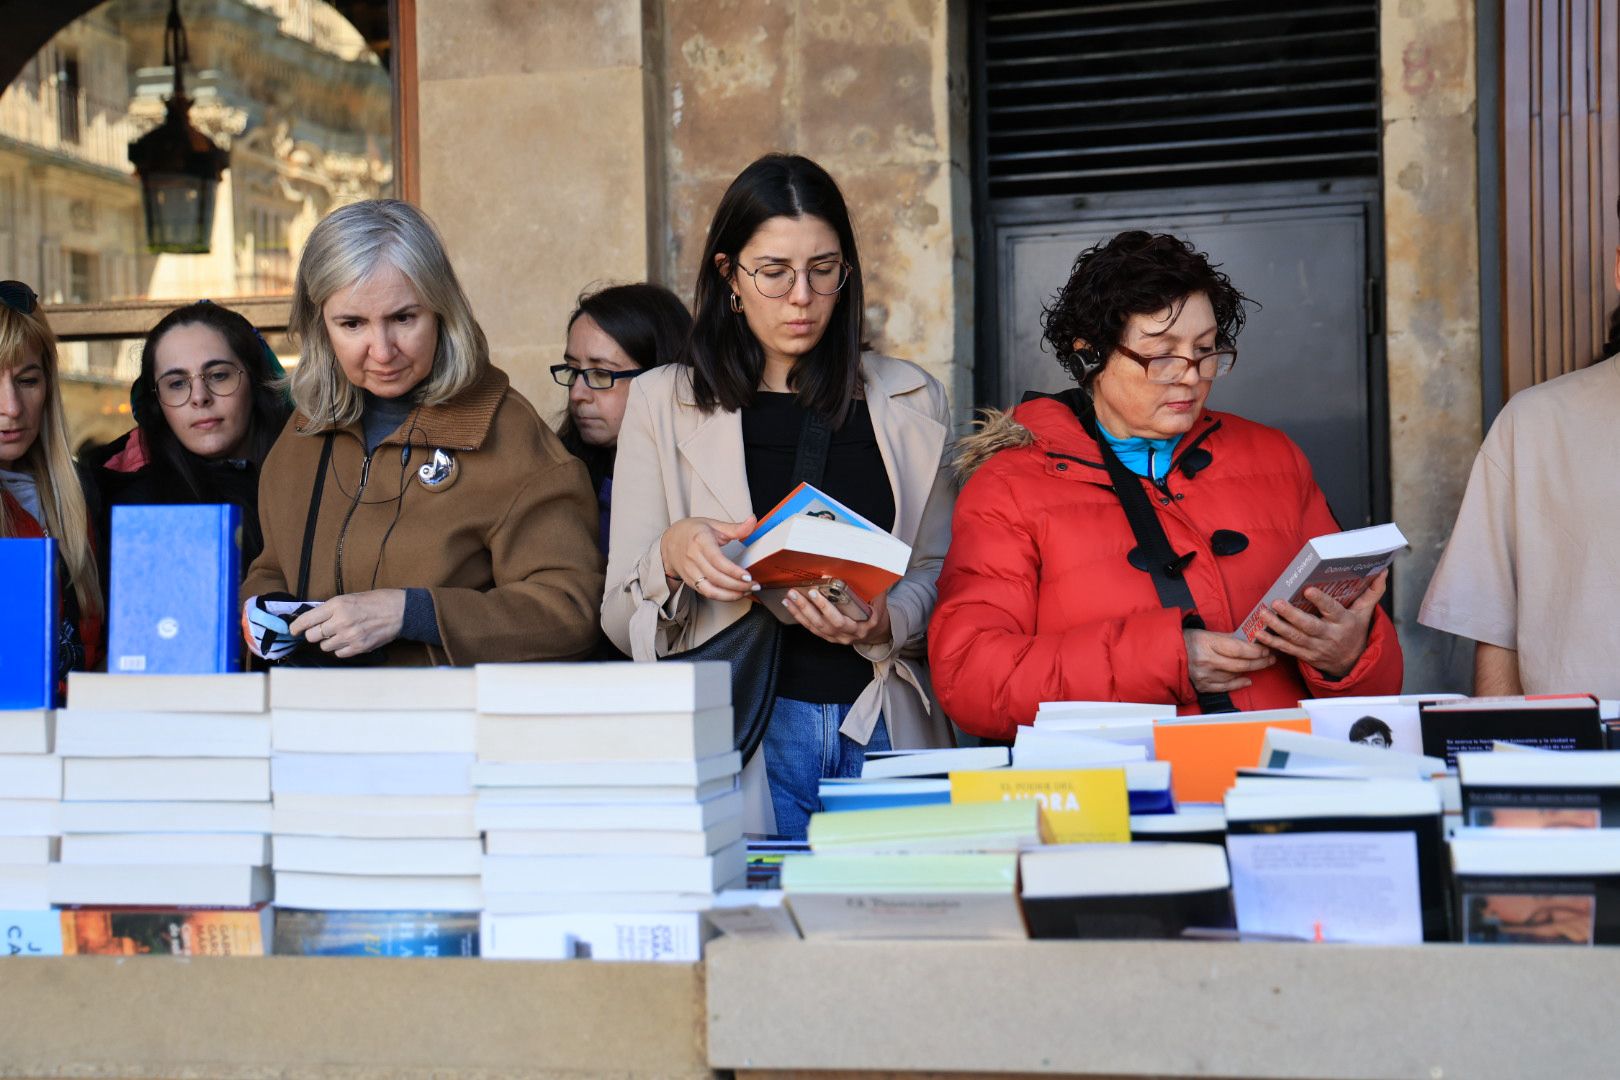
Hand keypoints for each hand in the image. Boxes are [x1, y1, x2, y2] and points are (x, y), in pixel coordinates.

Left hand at [289, 590, 405, 657]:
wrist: (400, 611)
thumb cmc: (376, 601)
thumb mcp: (349, 598)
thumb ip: (331, 609)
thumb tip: (313, 620)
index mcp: (337, 605)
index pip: (307, 620)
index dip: (296, 627)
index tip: (293, 630)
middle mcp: (340, 621)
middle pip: (313, 636)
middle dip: (315, 634)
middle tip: (323, 630)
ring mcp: (349, 636)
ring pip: (325, 646)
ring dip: (329, 642)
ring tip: (341, 634)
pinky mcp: (358, 647)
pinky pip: (339, 654)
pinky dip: (341, 649)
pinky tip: (349, 641)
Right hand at [659, 516, 759, 601]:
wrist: (670, 540)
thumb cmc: (693, 531)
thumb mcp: (714, 525)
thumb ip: (735, 527)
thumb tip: (753, 521)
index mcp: (700, 540)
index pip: (717, 560)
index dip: (733, 571)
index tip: (748, 576)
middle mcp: (693, 558)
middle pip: (716, 577)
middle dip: (737, 585)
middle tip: (754, 585)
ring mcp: (690, 571)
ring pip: (710, 590)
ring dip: (730, 595)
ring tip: (746, 591)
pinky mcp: (690, 581)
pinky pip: (706, 593)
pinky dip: (722, 597)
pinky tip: (734, 594)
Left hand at [783, 588, 892, 646]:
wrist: (874, 633)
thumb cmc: (875, 615)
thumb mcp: (880, 605)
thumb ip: (876, 592)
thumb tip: (872, 573)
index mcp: (860, 628)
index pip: (841, 620)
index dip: (826, 607)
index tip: (816, 592)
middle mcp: (846, 635)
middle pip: (824, 623)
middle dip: (809, 608)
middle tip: (797, 593)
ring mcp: (835, 638)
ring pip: (815, 626)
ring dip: (800, 611)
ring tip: (790, 597)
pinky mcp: (827, 636)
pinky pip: (811, 628)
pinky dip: (799, 616)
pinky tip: (790, 605)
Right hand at [1184, 629, 1274, 694]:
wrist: (1164, 655)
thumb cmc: (1184, 641)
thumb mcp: (1204, 633)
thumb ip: (1227, 638)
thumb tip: (1248, 640)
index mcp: (1206, 643)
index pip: (1238, 649)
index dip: (1255, 650)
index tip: (1266, 648)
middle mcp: (1206, 661)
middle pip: (1240, 664)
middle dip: (1259, 661)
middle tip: (1270, 657)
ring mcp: (1204, 675)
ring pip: (1234, 675)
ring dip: (1251, 671)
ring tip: (1262, 665)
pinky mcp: (1202, 686)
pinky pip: (1225, 687)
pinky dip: (1238, 683)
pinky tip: (1247, 679)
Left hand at [1254, 570, 1385, 678]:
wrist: (1351, 663)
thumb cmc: (1355, 632)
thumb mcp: (1365, 613)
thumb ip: (1372, 593)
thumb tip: (1383, 572)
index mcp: (1343, 622)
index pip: (1332, 610)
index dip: (1321, 601)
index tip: (1309, 589)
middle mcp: (1329, 636)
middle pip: (1309, 626)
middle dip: (1292, 615)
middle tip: (1277, 602)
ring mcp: (1315, 648)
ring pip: (1295, 638)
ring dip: (1277, 627)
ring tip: (1263, 614)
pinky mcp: (1305, 656)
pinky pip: (1287, 649)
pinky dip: (1272, 642)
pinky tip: (1259, 633)